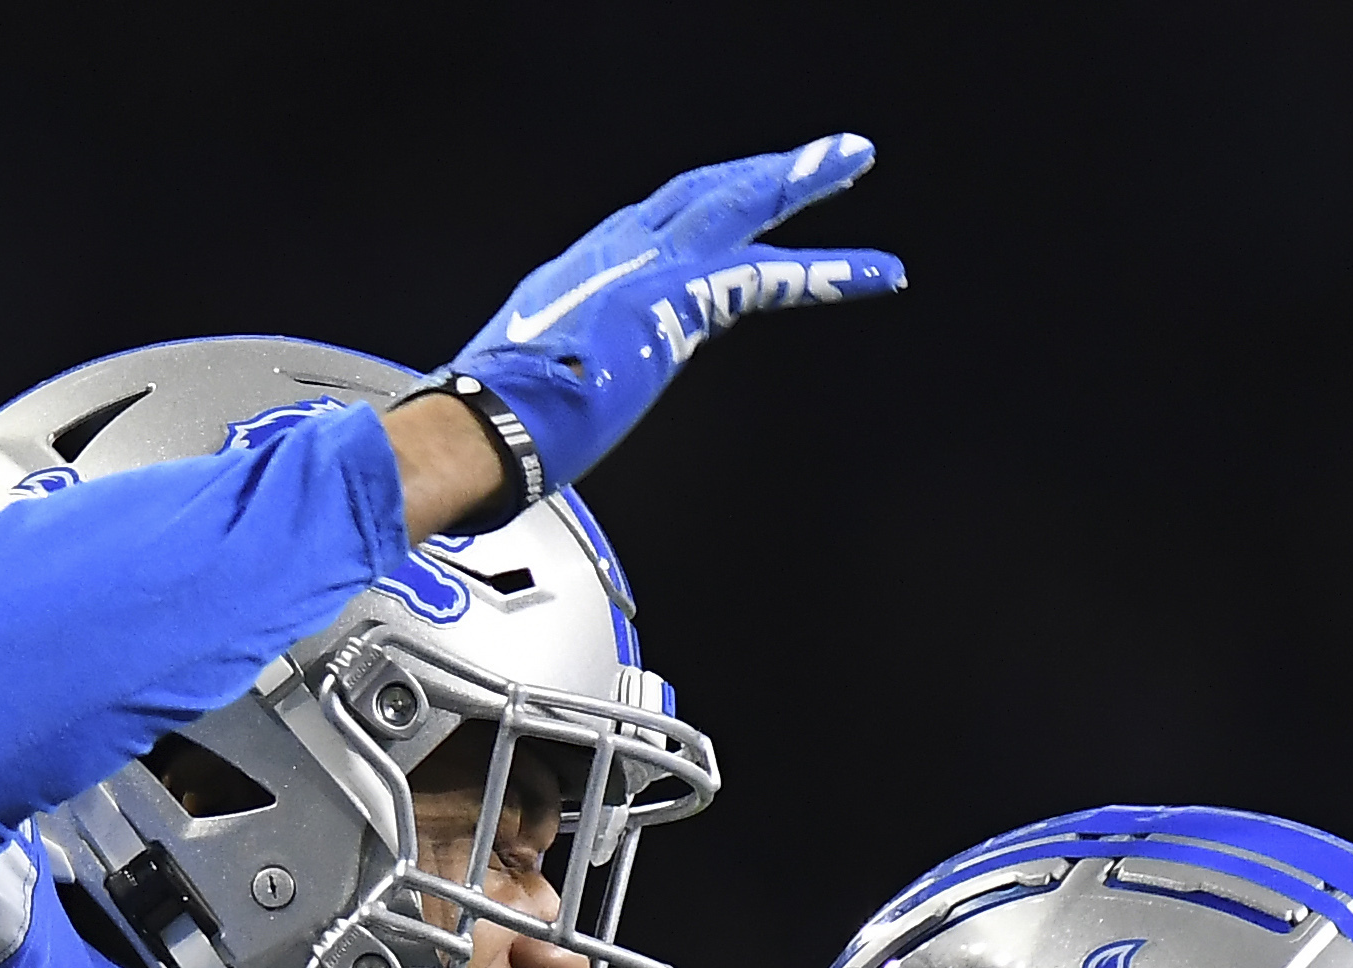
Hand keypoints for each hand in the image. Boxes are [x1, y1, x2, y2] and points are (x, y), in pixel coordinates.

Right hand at [440, 135, 900, 499]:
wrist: (476, 430)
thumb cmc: (493, 427)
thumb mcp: (535, 385)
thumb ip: (566, 375)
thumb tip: (557, 404)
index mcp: (582, 274)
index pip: (658, 222)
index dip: (707, 204)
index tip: (741, 193)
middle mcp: (612, 254)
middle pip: (702, 194)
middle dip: (761, 171)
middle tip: (821, 153)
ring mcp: (644, 270)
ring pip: (738, 207)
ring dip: (800, 182)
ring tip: (851, 159)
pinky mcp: (674, 302)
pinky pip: (768, 276)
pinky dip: (826, 272)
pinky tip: (876, 271)